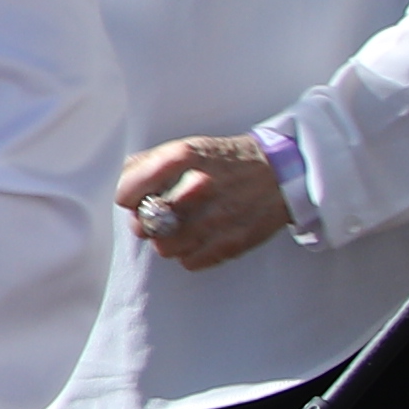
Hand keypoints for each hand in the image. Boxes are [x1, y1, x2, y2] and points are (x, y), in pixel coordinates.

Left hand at [116, 133, 287, 274]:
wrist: (282, 172)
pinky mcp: (233, 240)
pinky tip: (200, 239)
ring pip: (165, 247)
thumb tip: (126, 191)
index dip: (128, 199)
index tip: (135, 200)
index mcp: (182, 157)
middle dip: (147, 223)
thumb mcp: (188, 147)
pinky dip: (190, 254)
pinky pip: (190, 261)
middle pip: (146, 224)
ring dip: (168, 241)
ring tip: (182, 229)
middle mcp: (199, 186)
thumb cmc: (226, 161)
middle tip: (159, 218)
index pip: (128, 190)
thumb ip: (149, 164)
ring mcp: (218, 216)